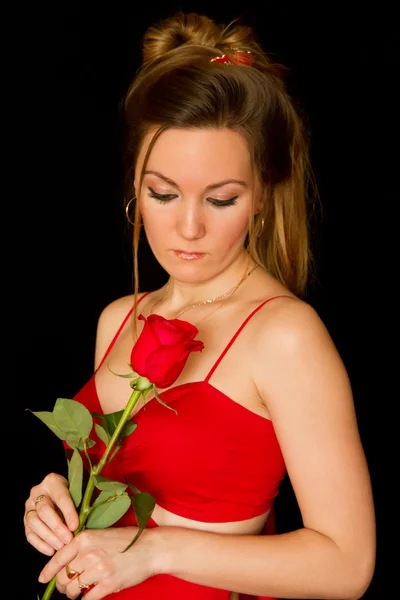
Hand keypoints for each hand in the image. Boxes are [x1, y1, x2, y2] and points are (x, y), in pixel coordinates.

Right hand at [24, 473, 78, 555]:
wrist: (58, 493)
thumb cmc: (73, 494)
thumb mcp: (78, 493)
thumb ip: (81, 505)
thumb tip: (84, 524)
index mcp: (53, 481)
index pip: (61, 497)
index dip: (68, 513)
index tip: (75, 526)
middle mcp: (37, 491)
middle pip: (44, 510)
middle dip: (57, 527)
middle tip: (68, 540)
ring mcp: (29, 505)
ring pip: (33, 522)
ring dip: (47, 537)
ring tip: (60, 547)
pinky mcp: (25, 519)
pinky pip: (29, 533)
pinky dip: (39, 544)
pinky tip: (50, 551)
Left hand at [38, 526, 155, 598]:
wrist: (151, 548)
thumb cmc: (129, 539)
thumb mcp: (102, 534)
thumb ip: (84, 544)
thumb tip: (68, 560)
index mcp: (85, 538)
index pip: (59, 557)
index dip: (48, 571)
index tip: (42, 579)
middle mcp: (88, 553)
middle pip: (63, 576)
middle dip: (61, 585)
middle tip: (64, 587)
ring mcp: (98, 569)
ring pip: (73, 589)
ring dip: (71, 593)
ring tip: (75, 592)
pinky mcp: (108, 584)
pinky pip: (88, 598)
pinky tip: (87, 597)